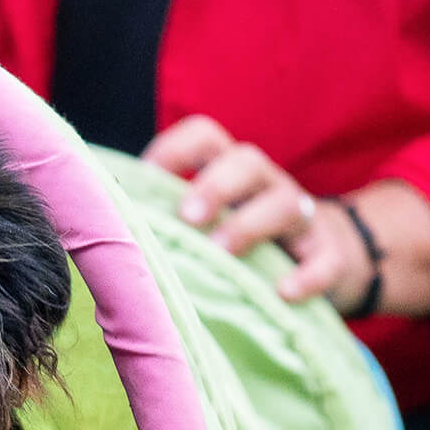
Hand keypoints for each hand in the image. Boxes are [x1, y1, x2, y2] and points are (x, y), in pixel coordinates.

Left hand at [144, 116, 376, 312]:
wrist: (321, 258)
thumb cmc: (239, 237)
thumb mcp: (207, 219)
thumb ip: (165, 217)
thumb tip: (100, 228)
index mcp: (227, 170)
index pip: (203, 137)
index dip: (174, 149)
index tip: (145, 176)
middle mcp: (264, 183)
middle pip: (246, 162)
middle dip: (215, 185)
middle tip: (186, 216)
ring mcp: (301, 216)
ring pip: (287, 203)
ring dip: (251, 226)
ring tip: (221, 251)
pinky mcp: (328, 254)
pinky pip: (325, 259)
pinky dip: (308, 275)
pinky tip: (284, 293)